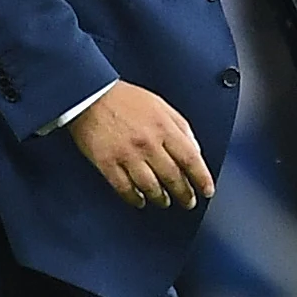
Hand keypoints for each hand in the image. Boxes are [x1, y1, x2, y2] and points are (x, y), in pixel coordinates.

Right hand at [68, 80, 213, 209]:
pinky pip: (125, 188)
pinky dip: (134, 198)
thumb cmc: (124, 99)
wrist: (89, 95)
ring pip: (151, 187)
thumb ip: (181, 127)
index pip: (190, 159)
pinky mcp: (107, 163)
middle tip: (188, 202)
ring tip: (164, 201)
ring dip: (161, 198)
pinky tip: (140, 200)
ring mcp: (126, 155)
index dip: (202, 178)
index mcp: (163, 127)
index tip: (206, 190)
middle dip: (184, 194)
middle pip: (173, 177)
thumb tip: (195, 150)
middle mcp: (147, 143)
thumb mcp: (160, 105)